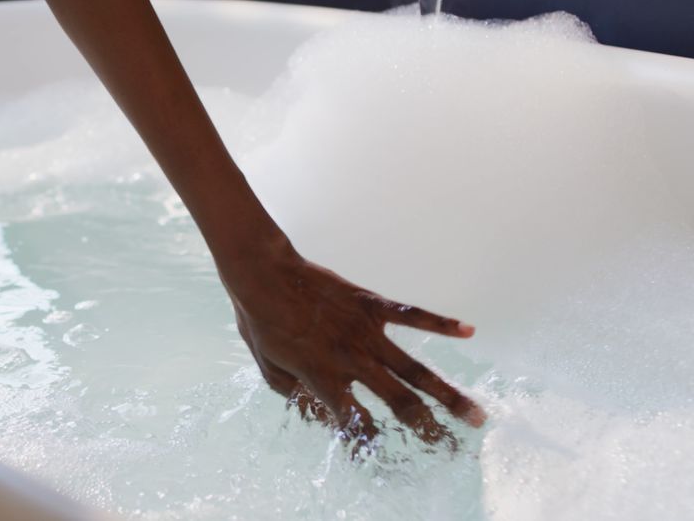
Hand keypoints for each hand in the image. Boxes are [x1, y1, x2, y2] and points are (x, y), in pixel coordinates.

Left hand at [223, 239, 485, 445]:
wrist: (263, 275)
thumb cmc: (261, 325)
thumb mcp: (271, 373)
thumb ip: (299, 398)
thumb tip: (322, 416)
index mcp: (324, 380)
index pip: (356, 424)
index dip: (370, 446)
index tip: (385, 460)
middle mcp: (351, 360)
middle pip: (399, 402)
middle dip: (427, 428)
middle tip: (450, 447)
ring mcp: (365, 332)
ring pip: (416, 369)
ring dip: (448, 395)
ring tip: (475, 415)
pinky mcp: (370, 304)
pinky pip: (412, 315)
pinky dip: (441, 323)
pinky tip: (469, 331)